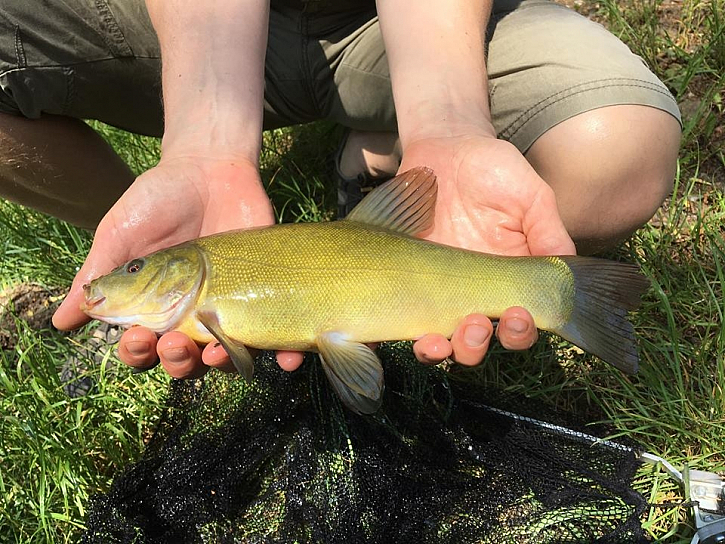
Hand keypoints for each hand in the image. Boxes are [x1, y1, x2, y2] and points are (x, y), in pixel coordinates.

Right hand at [53, 156, 274, 377]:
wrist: (210, 168)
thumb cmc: (157, 202)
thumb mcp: (119, 235)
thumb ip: (97, 277)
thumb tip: (60, 322)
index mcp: (154, 307)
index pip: (143, 348)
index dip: (138, 353)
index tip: (138, 339)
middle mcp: (192, 315)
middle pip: (185, 361)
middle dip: (178, 362)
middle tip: (176, 343)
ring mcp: (232, 307)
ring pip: (227, 356)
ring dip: (222, 364)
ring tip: (217, 352)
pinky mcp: (266, 295)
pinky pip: (276, 335)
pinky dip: (283, 355)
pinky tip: (287, 360)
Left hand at [403, 133, 575, 365]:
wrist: (444, 149)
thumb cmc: (495, 171)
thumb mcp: (530, 196)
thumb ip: (548, 233)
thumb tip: (568, 274)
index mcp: (510, 279)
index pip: (521, 322)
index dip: (522, 331)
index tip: (517, 316)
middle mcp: (477, 292)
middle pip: (483, 340)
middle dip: (480, 344)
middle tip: (477, 325)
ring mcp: (440, 291)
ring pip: (446, 339)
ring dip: (448, 348)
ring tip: (443, 338)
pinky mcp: (408, 283)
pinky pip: (409, 320)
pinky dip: (412, 335)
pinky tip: (416, 332)